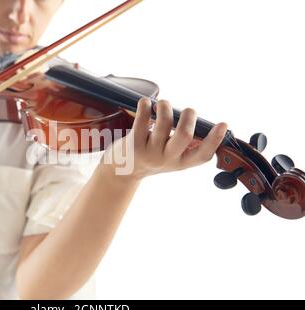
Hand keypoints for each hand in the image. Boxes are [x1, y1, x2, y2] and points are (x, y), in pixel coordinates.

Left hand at [102, 97, 227, 180]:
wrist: (121, 172)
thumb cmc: (150, 158)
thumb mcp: (171, 157)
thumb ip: (187, 145)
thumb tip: (203, 126)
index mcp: (180, 162)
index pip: (202, 155)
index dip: (214, 140)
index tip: (223, 124)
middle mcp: (166, 159)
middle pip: (184, 136)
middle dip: (189, 117)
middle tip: (187, 110)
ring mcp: (149, 152)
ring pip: (163, 125)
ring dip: (166, 107)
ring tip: (163, 104)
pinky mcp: (133, 144)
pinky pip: (141, 121)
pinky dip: (145, 107)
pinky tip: (145, 102)